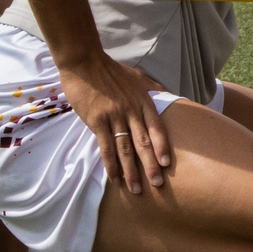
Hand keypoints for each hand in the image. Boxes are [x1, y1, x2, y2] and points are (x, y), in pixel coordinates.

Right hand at [57, 49, 175, 193]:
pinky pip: (106, 147)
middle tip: (158, 184)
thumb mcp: (137, 77)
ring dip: (131, 171)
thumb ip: (152, 89)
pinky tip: (114, 178)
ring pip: (125, 149)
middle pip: (143, 143)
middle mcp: (131, 111)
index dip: (162, 147)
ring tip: (136, 189)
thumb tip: (166, 96)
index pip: (157, 128)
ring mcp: (114, 116)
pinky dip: (111, 164)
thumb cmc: (111, 70)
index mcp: (143, 101)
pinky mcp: (96, 121)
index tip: (167, 164)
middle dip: (151, 166)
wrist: (84, 62)